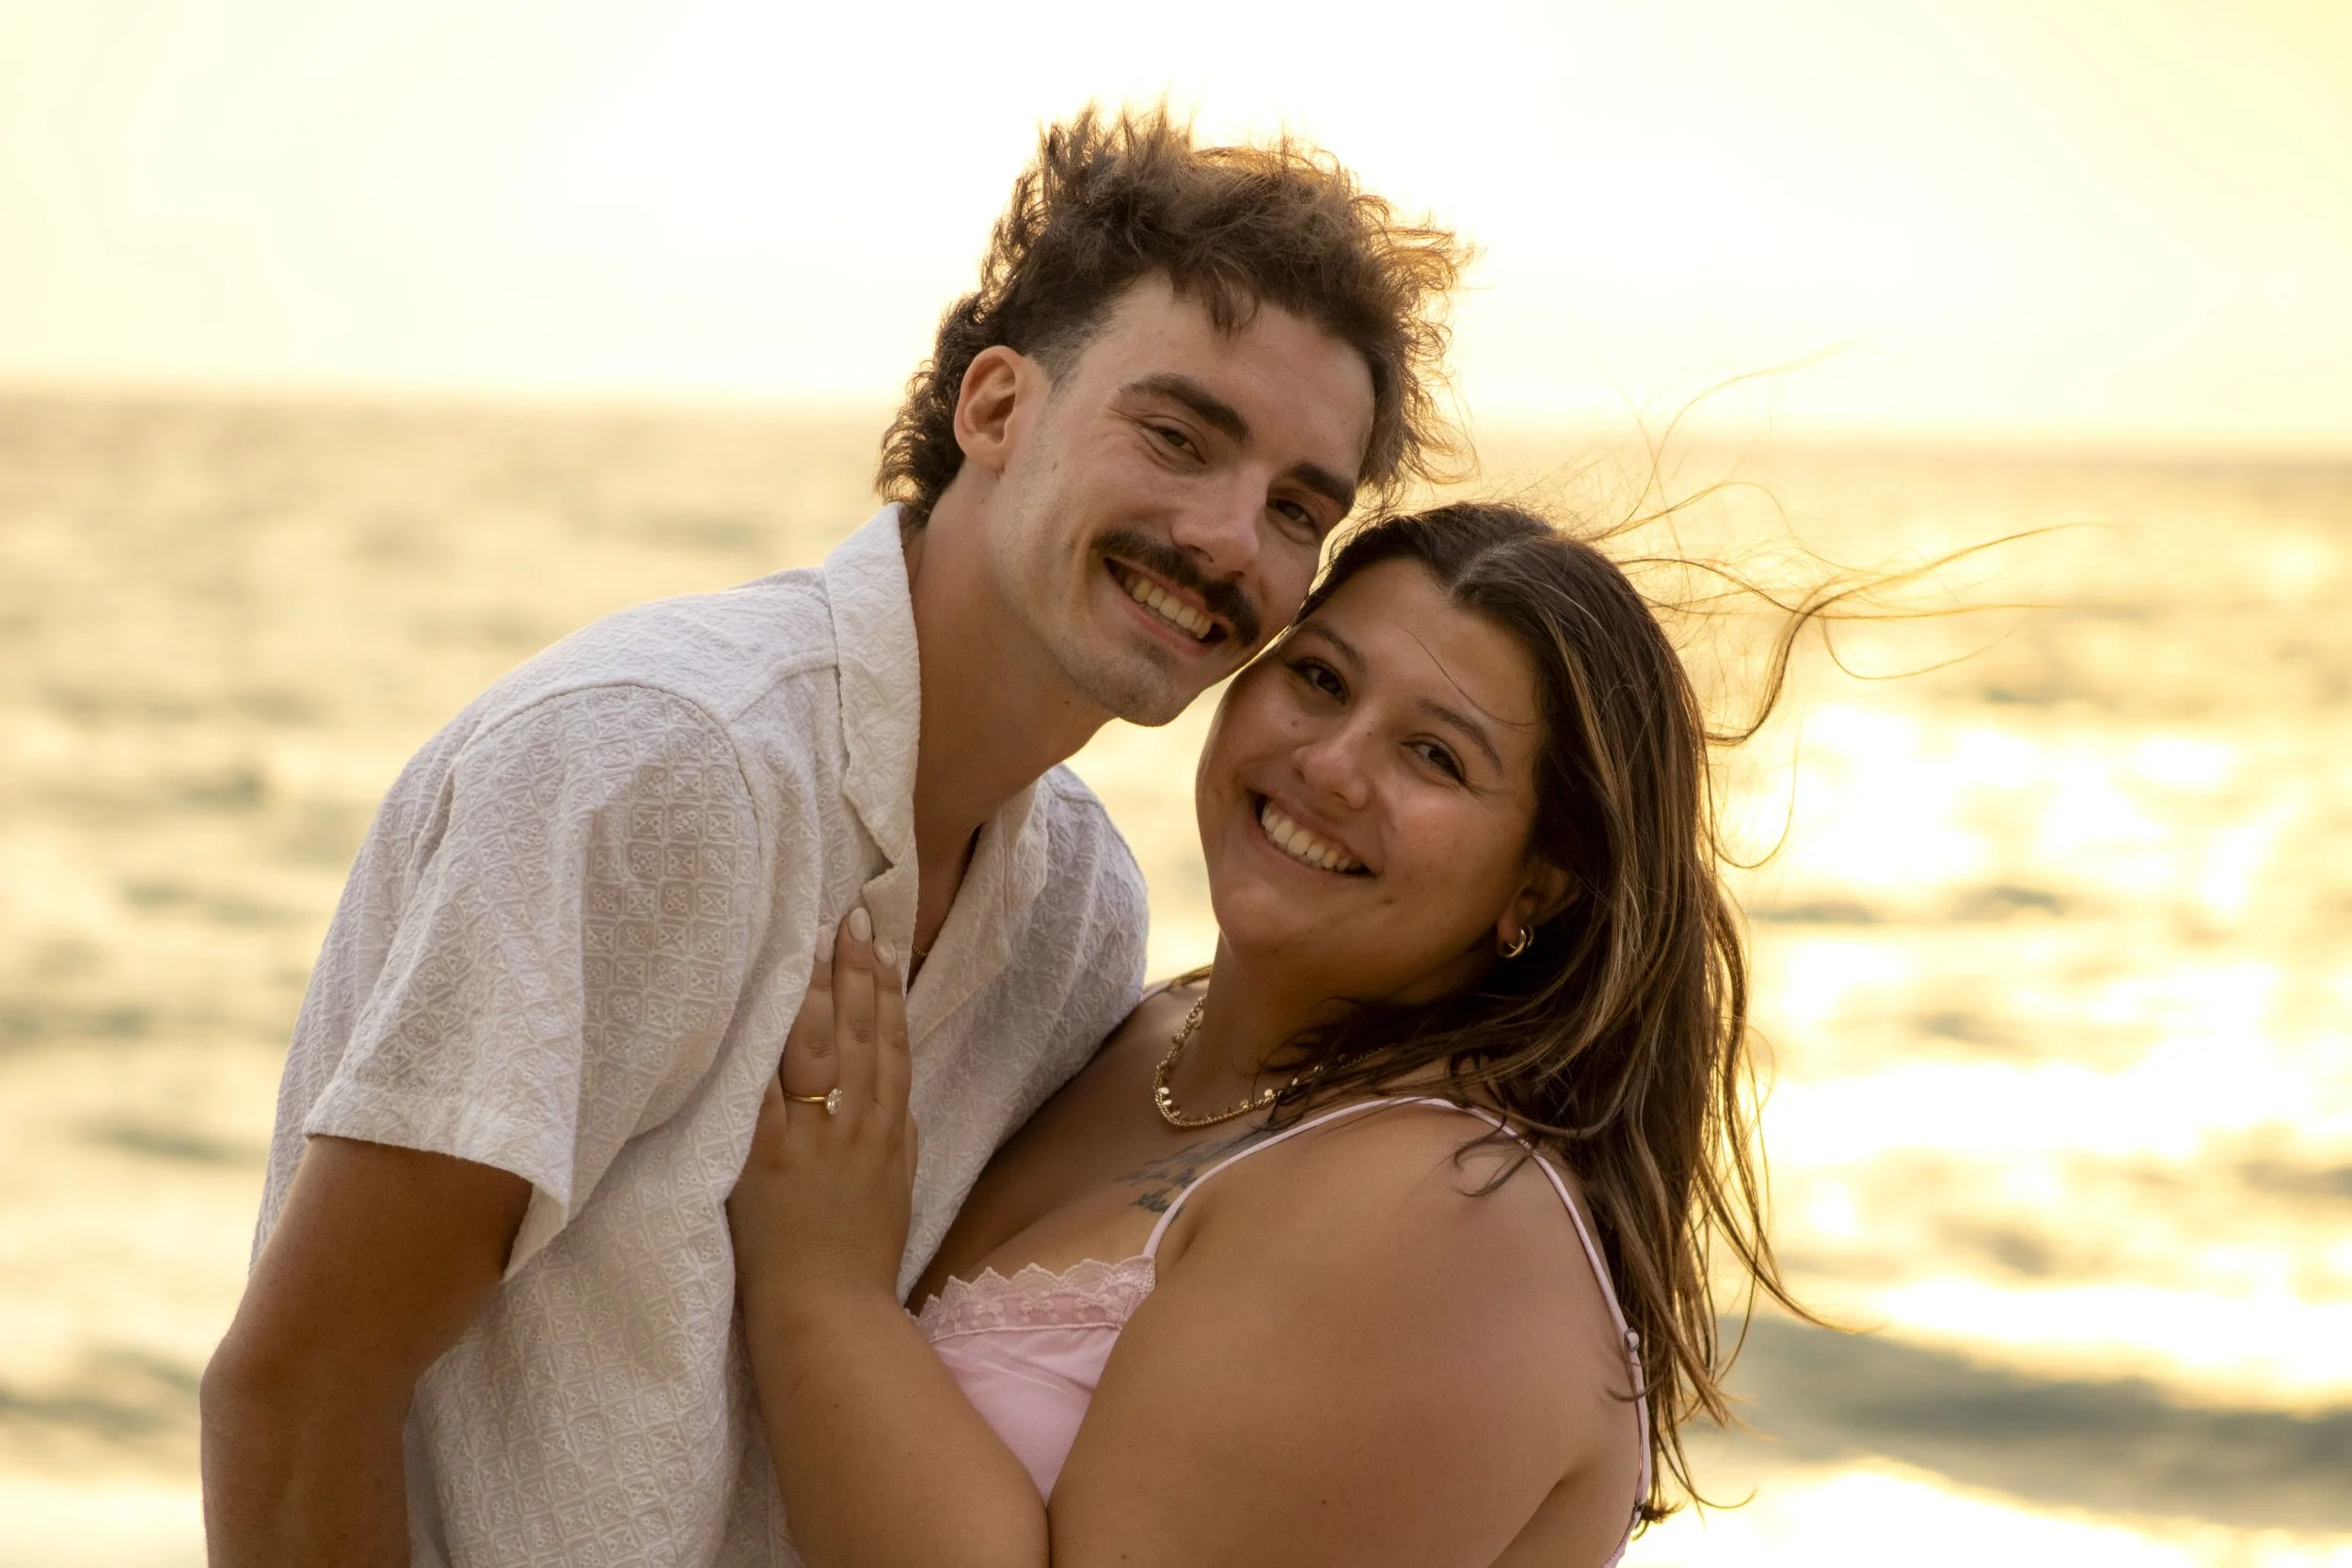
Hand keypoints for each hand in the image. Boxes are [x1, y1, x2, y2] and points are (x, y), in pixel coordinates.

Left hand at [729, 909, 918, 1320]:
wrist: (830, 1311)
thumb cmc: (862, 1255)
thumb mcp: (901, 1185)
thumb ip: (898, 1134)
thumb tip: (896, 1093)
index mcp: (891, 1128)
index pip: (892, 1041)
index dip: (887, 987)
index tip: (881, 941)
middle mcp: (857, 1122)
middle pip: (858, 1029)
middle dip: (854, 968)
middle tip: (849, 917)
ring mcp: (813, 1137)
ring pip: (819, 1046)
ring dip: (816, 988)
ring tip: (814, 941)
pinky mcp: (767, 1156)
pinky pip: (765, 1088)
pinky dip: (765, 1043)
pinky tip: (763, 1003)